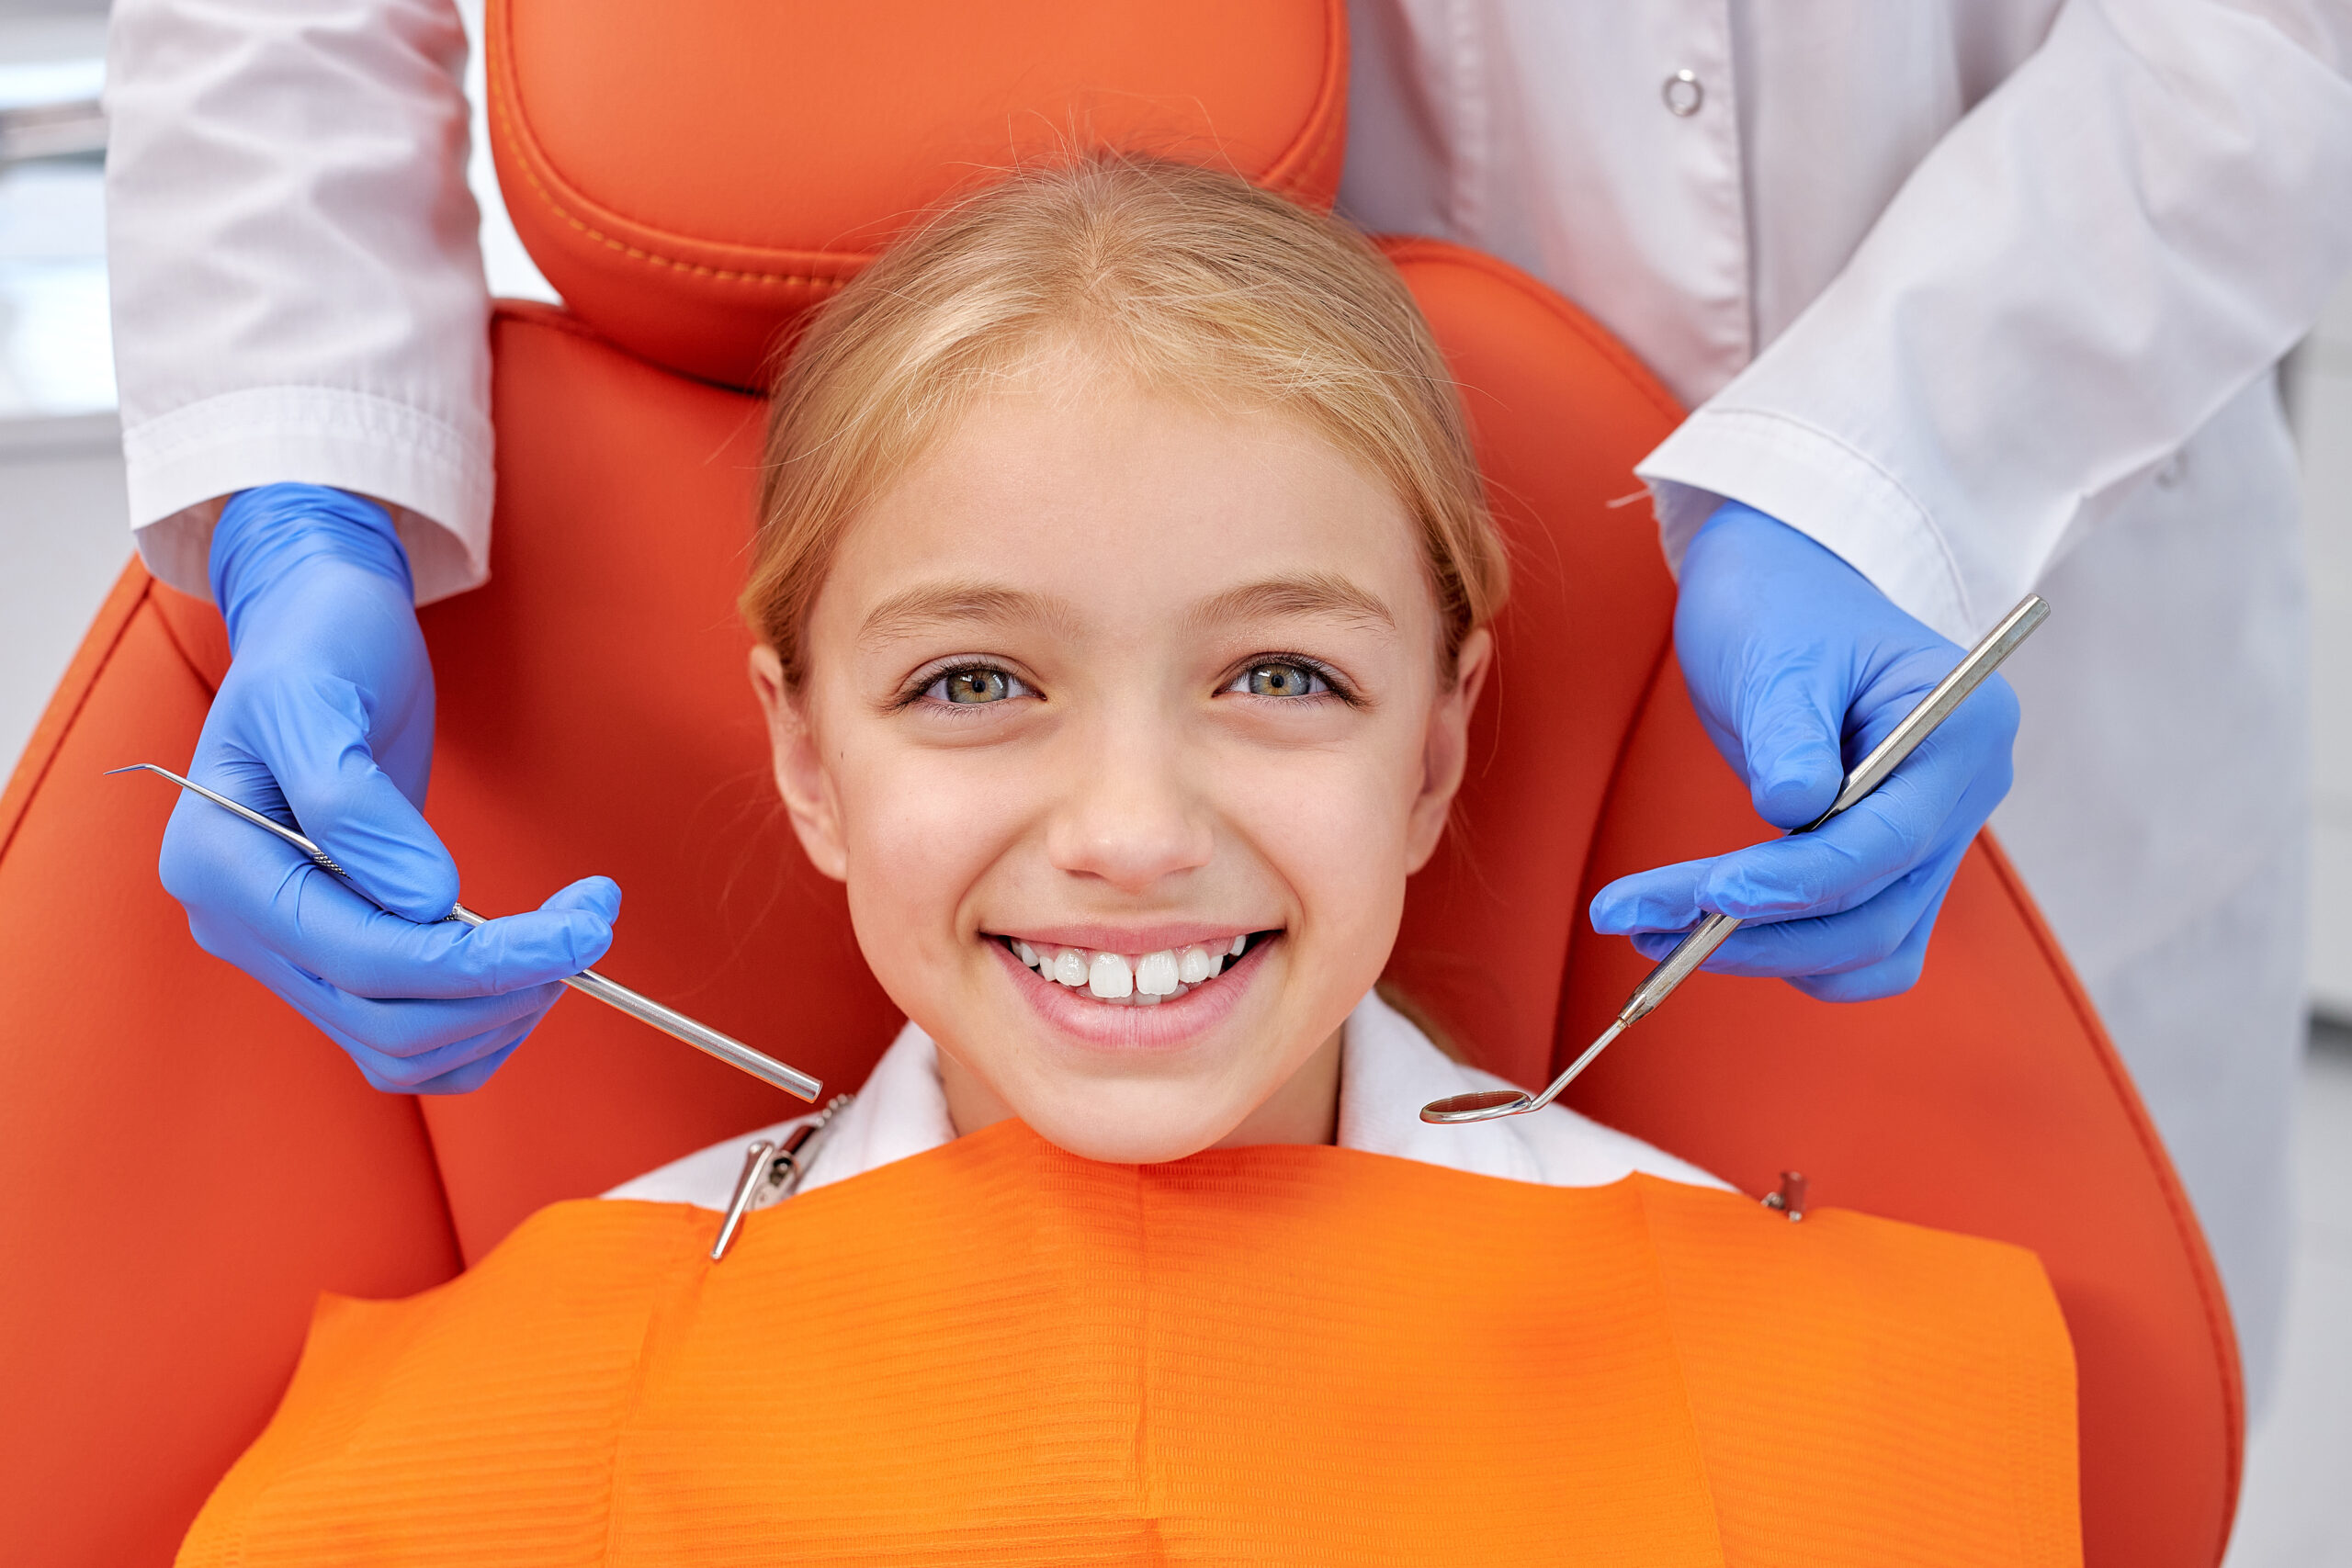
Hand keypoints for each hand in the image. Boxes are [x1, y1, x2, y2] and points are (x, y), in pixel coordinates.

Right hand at [158, 484, 617, 1090]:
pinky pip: (409, 1038)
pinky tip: (532, 964)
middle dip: (506, 987)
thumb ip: (353, 803)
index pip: (361, 959)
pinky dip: (480, 1021)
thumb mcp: (318, 696)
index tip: (582, 925)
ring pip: (400, 1050)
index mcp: (218, 868)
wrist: (319, 631)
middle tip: (590, 924)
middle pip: (386, 1023)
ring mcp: (287, 950)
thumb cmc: (317, 646)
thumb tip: (424, 902)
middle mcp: (240, 927)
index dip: (482, 961)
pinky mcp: (337, 955)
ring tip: (569, 938)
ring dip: (501, 1013)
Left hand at [1588, 501, 2018, 1001]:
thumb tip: (1792, 810)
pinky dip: (1786, 951)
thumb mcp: (1778, 654)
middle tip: (1641, 921)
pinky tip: (1702, 929)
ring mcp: (1930, 834)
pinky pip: (1855, 941)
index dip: (1800, 881)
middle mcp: (1964, 792)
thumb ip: (1790, 732)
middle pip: (1878, 907)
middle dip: (1760, 929)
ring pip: (1868, 944)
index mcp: (1964, 727)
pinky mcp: (1886, 863)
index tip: (1711, 894)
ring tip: (1648, 927)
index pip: (1889, 840)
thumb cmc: (1780, 606)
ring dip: (1763, 953)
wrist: (1779, 591)